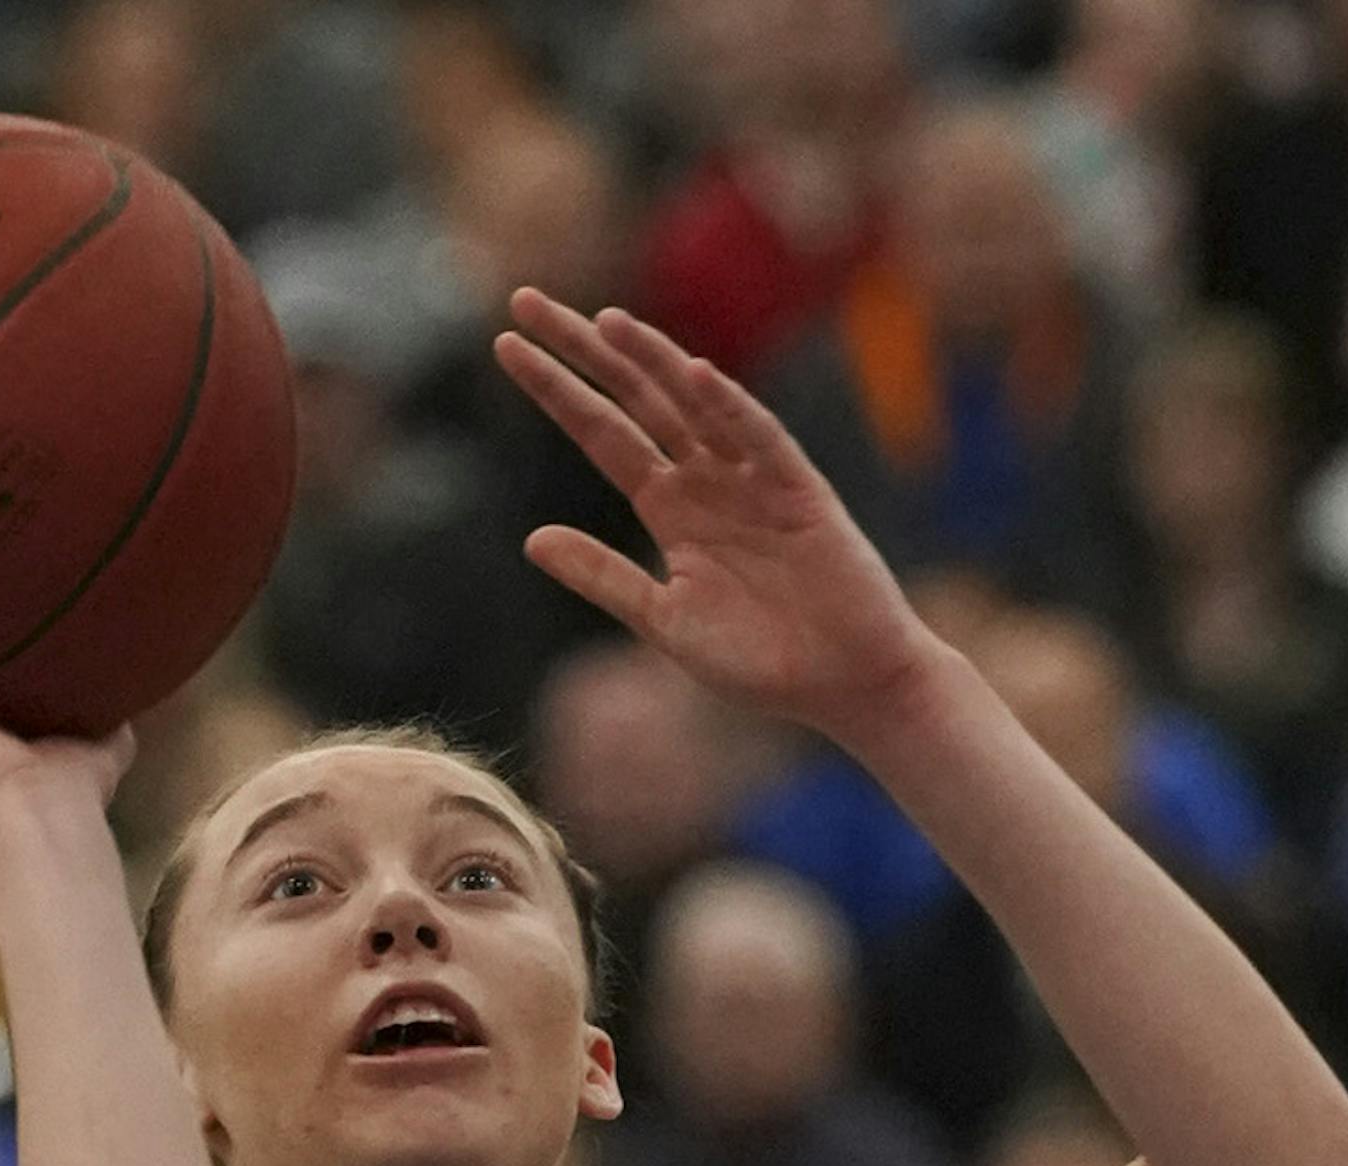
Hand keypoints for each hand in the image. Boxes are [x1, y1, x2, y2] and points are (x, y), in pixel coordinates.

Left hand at [494, 289, 932, 748]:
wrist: (841, 683)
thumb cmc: (758, 661)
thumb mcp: (664, 621)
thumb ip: (603, 577)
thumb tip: (531, 539)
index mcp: (669, 508)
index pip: (601, 433)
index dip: (556, 390)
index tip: (506, 345)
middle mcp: (705, 478)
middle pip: (634, 398)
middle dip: (582, 350)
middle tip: (525, 301)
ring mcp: (751, 477)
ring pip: (693, 402)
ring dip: (651, 360)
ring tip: (602, 323)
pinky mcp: (799, 489)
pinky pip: (760, 438)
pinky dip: (730, 408)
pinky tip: (694, 376)